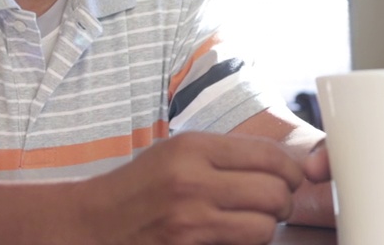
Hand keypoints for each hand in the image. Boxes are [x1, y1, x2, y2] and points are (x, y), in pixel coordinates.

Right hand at [82, 131, 304, 244]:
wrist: (91, 224)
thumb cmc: (139, 187)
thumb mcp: (177, 152)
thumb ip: (226, 154)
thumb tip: (284, 163)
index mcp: (193, 147)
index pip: (269, 156)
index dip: (291, 171)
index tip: (292, 178)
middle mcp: (192, 181)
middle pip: (275, 193)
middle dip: (283, 202)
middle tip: (275, 204)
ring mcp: (189, 221)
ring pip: (264, 228)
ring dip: (265, 228)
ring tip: (252, 222)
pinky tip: (230, 237)